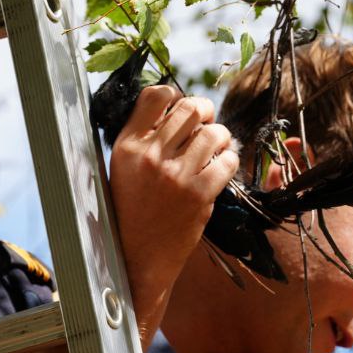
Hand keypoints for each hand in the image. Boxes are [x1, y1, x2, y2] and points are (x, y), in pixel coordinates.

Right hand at [108, 85, 237, 319]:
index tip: (179, 111)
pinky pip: (228, 161)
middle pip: (192, 106)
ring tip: (214, 150)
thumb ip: (143, 137)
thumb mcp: (122, 168)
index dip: (174, 96)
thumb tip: (173, 104)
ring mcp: (176, 175)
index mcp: (128, 145)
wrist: (138, 258)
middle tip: (205, 125)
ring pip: (215, 132)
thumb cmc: (132, 209)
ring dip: (221, 137)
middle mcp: (151, 156)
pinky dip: (230, 161)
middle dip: (206, 111)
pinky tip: (220, 171)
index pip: (156, 94)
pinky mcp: (199, 195)